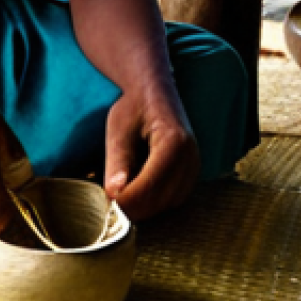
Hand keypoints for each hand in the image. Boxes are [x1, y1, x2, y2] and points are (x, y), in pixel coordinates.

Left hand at [103, 82, 199, 220]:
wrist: (154, 92)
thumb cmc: (134, 107)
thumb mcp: (119, 129)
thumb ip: (118, 161)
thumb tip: (114, 194)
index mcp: (174, 143)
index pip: (151, 185)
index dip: (128, 202)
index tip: (106, 207)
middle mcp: (191, 158)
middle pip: (161, 199)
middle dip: (134, 208)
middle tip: (107, 206)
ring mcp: (194, 169)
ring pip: (167, 204)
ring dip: (143, 207)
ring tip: (119, 197)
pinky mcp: (191, 176)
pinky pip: (171, 199)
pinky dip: (152, 201)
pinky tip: (134, 192)